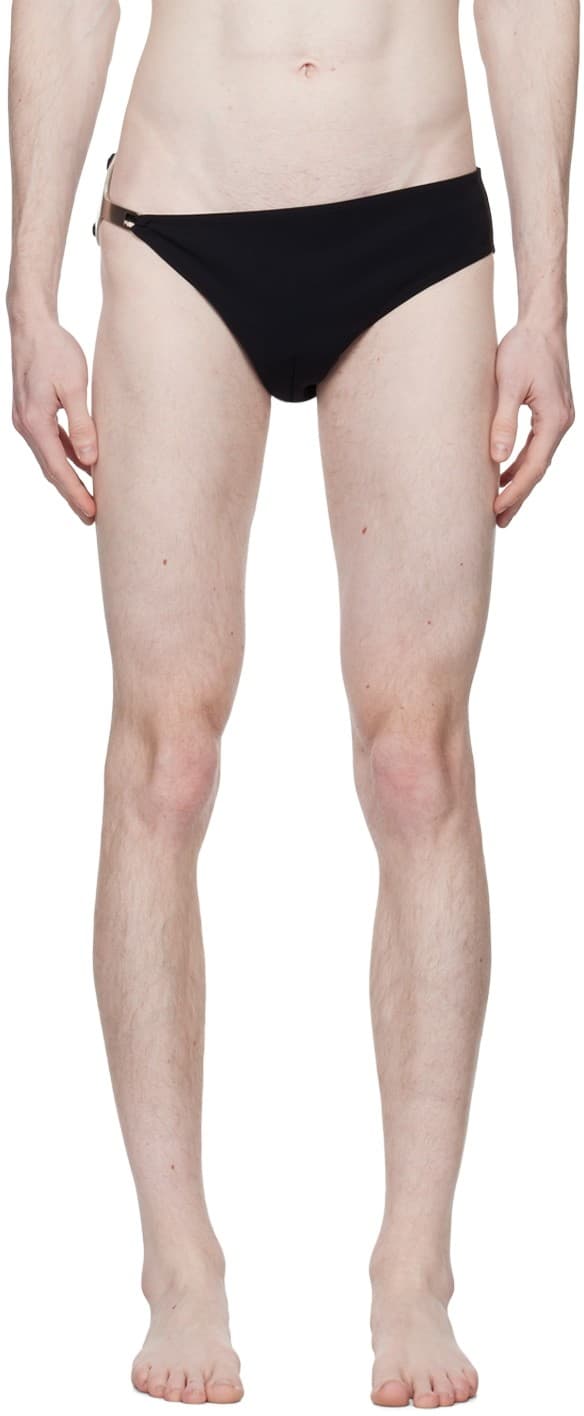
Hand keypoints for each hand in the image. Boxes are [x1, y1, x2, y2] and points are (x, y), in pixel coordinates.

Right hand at [10, 316, 96, 522]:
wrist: (31, 324)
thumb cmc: (55, 349)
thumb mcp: (73, 386)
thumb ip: (82, 424)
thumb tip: (89, 460)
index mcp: (35, 422)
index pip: (58, 469)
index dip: (76, 493)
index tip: (92, 513)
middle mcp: (26, 425)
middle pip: (51, 470)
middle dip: (72, 494)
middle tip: (92, 517)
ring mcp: (26, 420)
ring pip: (50, 458)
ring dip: (68, 478)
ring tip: (89, 498)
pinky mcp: (32, 412)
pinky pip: (50, 443)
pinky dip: (65, 457)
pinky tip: (82, 465)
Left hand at [490, 322, 574, 527]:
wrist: (542, 324)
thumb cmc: (524, 348)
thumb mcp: (508, 384)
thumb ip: (503, 421)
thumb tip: (497, 459)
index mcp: (553, 419)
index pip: (533, 467)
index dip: (514, 491)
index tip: (495, 510)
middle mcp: (561, 422)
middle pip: (538, 469)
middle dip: (517, 496)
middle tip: (498, 522)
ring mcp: (558, 418)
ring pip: (538, 460)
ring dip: (519, 482)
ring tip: (499, 506)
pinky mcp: (551, 413)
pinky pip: (537, 446)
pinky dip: (521, 463)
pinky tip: (504, 474)